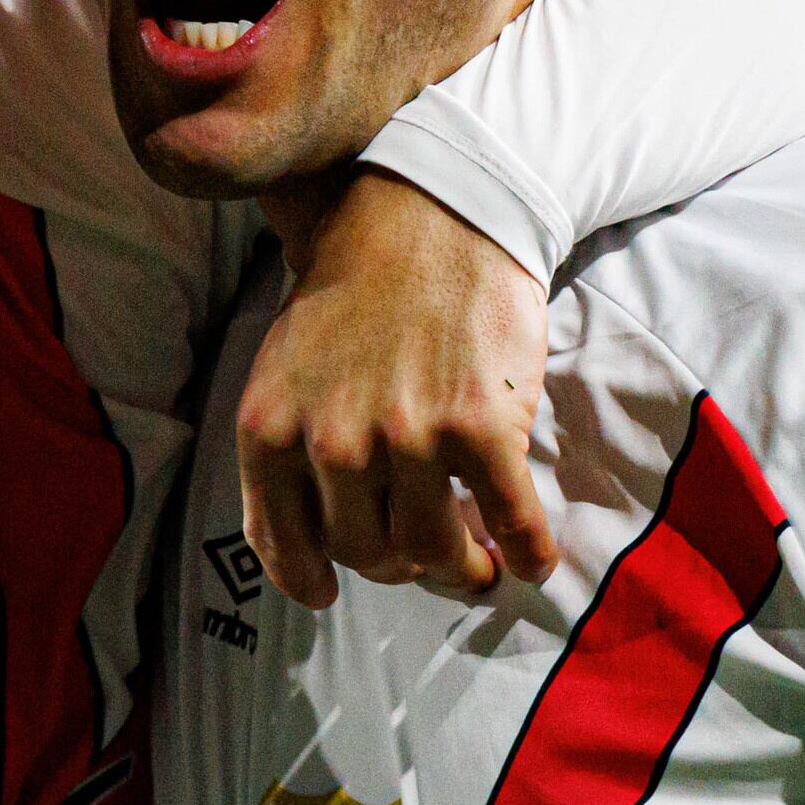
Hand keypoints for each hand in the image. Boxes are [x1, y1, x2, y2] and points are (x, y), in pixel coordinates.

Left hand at [235, 171, 562, 605]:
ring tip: (477, 562)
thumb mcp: (284, 366)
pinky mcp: (482, 426)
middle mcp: (332, 441)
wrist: (432, 212)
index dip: (310, 579)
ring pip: (433, 552)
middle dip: (397, 565)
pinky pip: (510, 520)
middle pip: (366, 554)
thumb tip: (311, 547)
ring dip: (460, 570)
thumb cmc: (355, 291)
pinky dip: (527, 553)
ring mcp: (409, 437)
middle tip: (424, 553)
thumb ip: (286, 449)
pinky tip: (534, 562)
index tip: (329, 592)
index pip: (282, 544)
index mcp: (270, 428)